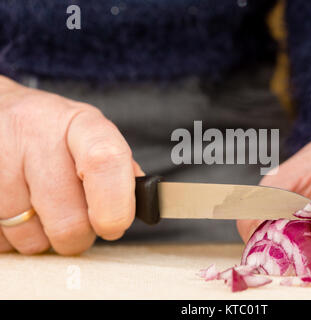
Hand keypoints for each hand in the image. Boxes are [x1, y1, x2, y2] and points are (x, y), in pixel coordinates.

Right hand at [0, 76, 143, 254]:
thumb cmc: (53, 132)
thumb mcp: (90, 135)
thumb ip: (118, 168)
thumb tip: (142, 202)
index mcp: (80, 123)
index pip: (104, 162)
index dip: (114, 205)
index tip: (113, 226)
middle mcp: (35, 134)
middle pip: (68, 219)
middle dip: (77, 235)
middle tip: (76, 223)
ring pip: (31, 237)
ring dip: (42, 237)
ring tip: (40, 208)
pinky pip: (0, 239)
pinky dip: (12, 236)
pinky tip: (15, 209)